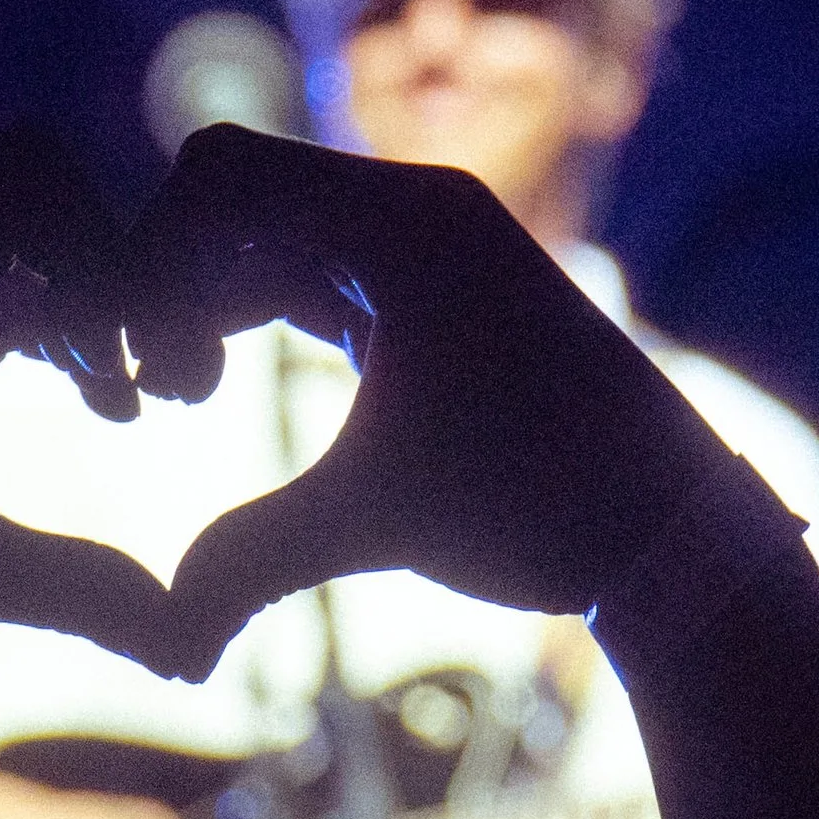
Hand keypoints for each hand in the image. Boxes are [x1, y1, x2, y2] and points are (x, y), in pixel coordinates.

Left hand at [0, 128, 178, 710]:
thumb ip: (83, 593)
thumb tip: (198, 656)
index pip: (28, 172)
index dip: (110, 252)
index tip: (142, 379)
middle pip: (28, 193)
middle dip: (109, 272)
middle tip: (151, 388)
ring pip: (6, 249)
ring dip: (80, 305)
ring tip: (124, 407)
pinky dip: (43, 333)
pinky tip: (89, 413)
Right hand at [117, 127, 805, 677]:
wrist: (676, 530)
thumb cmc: (539, 508)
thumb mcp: (377, 524)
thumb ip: (249, 560)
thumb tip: (164, 647)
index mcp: (402, 221)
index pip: (219, 171)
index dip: (151, 257)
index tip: (143, 365)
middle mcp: (418, 212)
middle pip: (237, 192)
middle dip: (173, 280)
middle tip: (159, 391)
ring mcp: (432, 250)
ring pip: (273, 235)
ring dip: (211, 300)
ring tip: (187, 397)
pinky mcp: (439, 297)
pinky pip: (317, 271)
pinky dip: (260, 313)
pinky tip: (227, 389)